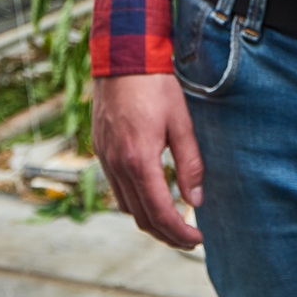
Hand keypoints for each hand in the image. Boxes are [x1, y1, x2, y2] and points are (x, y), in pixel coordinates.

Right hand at [91, 73, 202, 248]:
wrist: (122, 57)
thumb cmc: (155, 85)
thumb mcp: (181, 122)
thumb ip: (190, 164)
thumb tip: (196, 200)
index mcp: (139, 160)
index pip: (160, 212)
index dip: (180, 233)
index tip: (197, 239)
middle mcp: (117, 165)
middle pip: (140, 217)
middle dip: (166, 234)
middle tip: (188, 239)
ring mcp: (104, 158)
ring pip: (125, 206)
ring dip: (149, 220)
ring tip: (172, 221)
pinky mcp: (100, 149)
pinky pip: (116, 188)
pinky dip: (134, 201)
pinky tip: (151, 195)